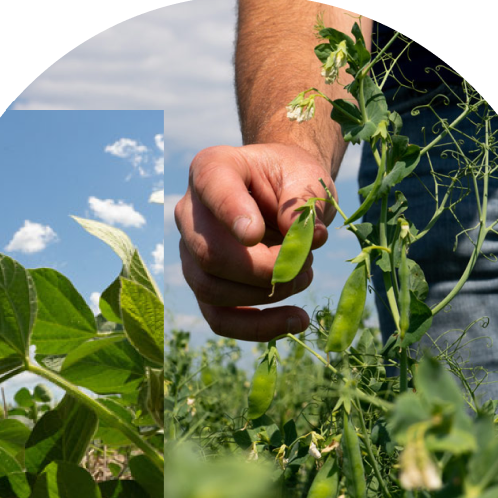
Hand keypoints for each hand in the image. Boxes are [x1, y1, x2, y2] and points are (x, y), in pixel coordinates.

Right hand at [174, 142, 337, 340]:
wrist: (284, 195)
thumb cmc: (292, 181)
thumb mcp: (307, 177)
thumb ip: (305, 201)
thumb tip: (301, 239)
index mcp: (211, 170)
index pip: (211, 188)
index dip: (230, 214)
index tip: (255, 233)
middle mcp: (190, 214)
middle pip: (209, 254)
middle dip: (264, 269)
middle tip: (306, 264)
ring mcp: (191, 255)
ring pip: (212, 290)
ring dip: (267, 294)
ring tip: (305, 276)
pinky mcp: (205, 288)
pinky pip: (220, 320)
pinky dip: (259, 327)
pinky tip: (296, 320)